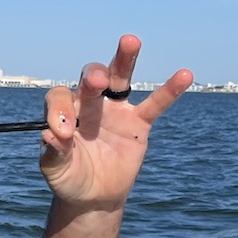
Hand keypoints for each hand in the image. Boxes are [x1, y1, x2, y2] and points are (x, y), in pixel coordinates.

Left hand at [39, 37, 192, 212]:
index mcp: (65, 112)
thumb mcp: (56, 170)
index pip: (60, 97)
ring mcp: (115, 110)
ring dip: (124, 59)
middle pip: (90, 77)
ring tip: (130, 41)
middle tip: (95, 81)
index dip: (60, 110)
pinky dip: (169, 90)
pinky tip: (185, 75)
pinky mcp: (138, 123)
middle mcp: (89, 103)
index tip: (63, 132)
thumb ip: (53, 153)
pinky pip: (155, 104)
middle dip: (93, 76)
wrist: (93, 196)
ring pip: (119, 78)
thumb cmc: (69, 178)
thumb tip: (51, 135)